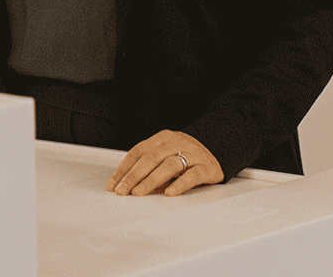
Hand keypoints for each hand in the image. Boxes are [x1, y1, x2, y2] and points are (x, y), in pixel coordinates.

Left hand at [108, 130, 222, 195]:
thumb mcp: (166, 155)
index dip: (124, 168)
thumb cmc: (187, 154)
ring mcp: (192, 154)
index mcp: (163, 138)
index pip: (138, 151)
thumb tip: (130, 185)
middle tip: (122, 190)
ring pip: (169, 165)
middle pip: (151, 158)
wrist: (219, 147)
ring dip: (151, 180)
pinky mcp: (206, 167)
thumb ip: (151, 167)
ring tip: (139, 193)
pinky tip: (170, 193)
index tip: (113, 183)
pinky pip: (192, 175)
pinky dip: (180, 184)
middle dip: (133, 176)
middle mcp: (176, 143)